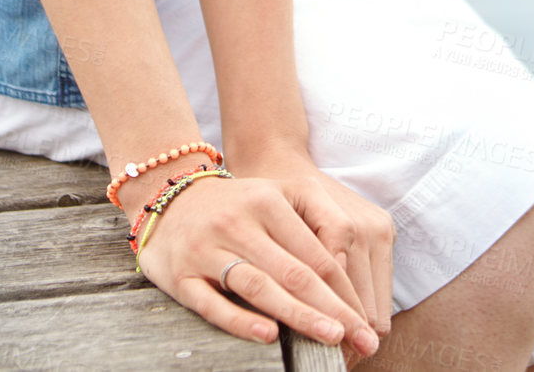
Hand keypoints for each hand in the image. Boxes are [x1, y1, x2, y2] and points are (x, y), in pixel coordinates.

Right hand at [122, 162, 382, 356]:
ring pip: (259, 286)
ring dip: (298, 314)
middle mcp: (238, 222)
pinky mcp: (181, 274)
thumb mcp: (277, 194)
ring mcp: (207, 248)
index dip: (345, 290)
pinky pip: (213, 302)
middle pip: (294, 272)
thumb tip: (348, 272)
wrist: (167, 194)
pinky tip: (269, 335)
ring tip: (330, 337)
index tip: (366, 321)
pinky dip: (241, 320)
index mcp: (267, 201)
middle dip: (332, 309)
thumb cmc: (237, 204)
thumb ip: (313, 223)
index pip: (315, 253)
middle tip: (361, 339)